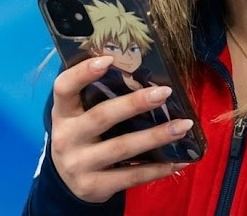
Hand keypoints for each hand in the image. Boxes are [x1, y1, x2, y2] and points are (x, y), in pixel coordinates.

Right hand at [49, 56, 195, 202]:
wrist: (70, 184)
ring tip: (183, 126)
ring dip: (156, 136)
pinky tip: (179, 160)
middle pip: (101, 116)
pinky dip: (157, 168)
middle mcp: (66, 138)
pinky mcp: (94, 187)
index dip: (83, 72)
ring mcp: (79, 165)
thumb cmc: (84, 138)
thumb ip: (99, 99)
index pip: (64, 88)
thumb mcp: (80, 118)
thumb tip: (145, 76)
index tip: (109, 59)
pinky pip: (131, 175)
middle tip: (164, 92)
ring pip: (122, 147)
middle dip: (135, 103)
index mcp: (62, 114)